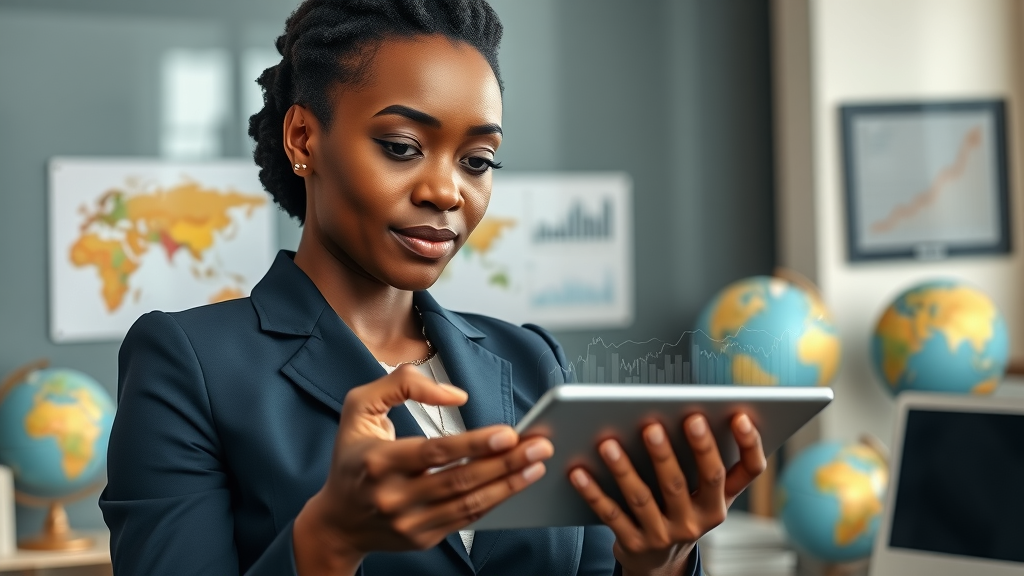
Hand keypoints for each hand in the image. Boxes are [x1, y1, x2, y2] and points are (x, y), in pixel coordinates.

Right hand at [294, 364, 552, 575]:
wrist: (337, 520)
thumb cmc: (353, 455)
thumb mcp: (360, 406)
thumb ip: (403, 384)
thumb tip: (455, 396)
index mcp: (379, 461)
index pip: (435, 453)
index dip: (474, 444)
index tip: (508, 434)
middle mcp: (394, 496)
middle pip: (460, 480)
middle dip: (505, 463)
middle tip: (539, 446)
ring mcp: (409, 522)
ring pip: (469, 504)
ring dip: (508, 484)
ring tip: (536, 465)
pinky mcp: (423, 537)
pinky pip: (466, 519)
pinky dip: (494, 501)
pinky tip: (515, 483)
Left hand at [569, 413, 765, 575]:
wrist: (660, 564)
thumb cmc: (682, 511)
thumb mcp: (705, 494)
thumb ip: (707, 461)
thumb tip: (696, 409)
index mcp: (720, 501)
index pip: (747, 471)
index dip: (749, 444)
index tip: (738, 416)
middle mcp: (698, 519)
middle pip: (687, 482)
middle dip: (672, 452)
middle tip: (654, 425)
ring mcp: (666, 534)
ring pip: (643, 497)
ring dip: (624, 469)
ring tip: (608, 443)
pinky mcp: (635, 544)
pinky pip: (611, 514)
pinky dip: (593, 492)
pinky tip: (579, 472)